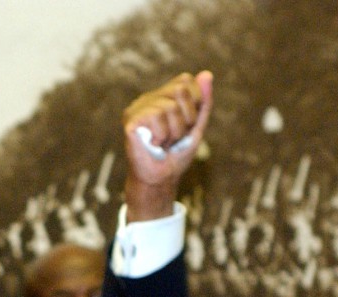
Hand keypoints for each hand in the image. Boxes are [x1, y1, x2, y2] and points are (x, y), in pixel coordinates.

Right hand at [121, 71, 212, 220]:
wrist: (161, 180)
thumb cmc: (176, 155)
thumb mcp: (196, 126)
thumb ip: (203, 101)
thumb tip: (207, 74)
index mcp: (162, 96)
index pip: (186, 81)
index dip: (194, 104)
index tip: (186, 125)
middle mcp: (148, 98)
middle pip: (180, 90)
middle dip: (186, 118)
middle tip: (175, 136)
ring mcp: (137, 109)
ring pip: (170, 107)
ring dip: (174, 132)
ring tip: (163, 143)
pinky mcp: (130, 120)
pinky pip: (156, 116)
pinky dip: (161, 136)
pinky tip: (153, 145)